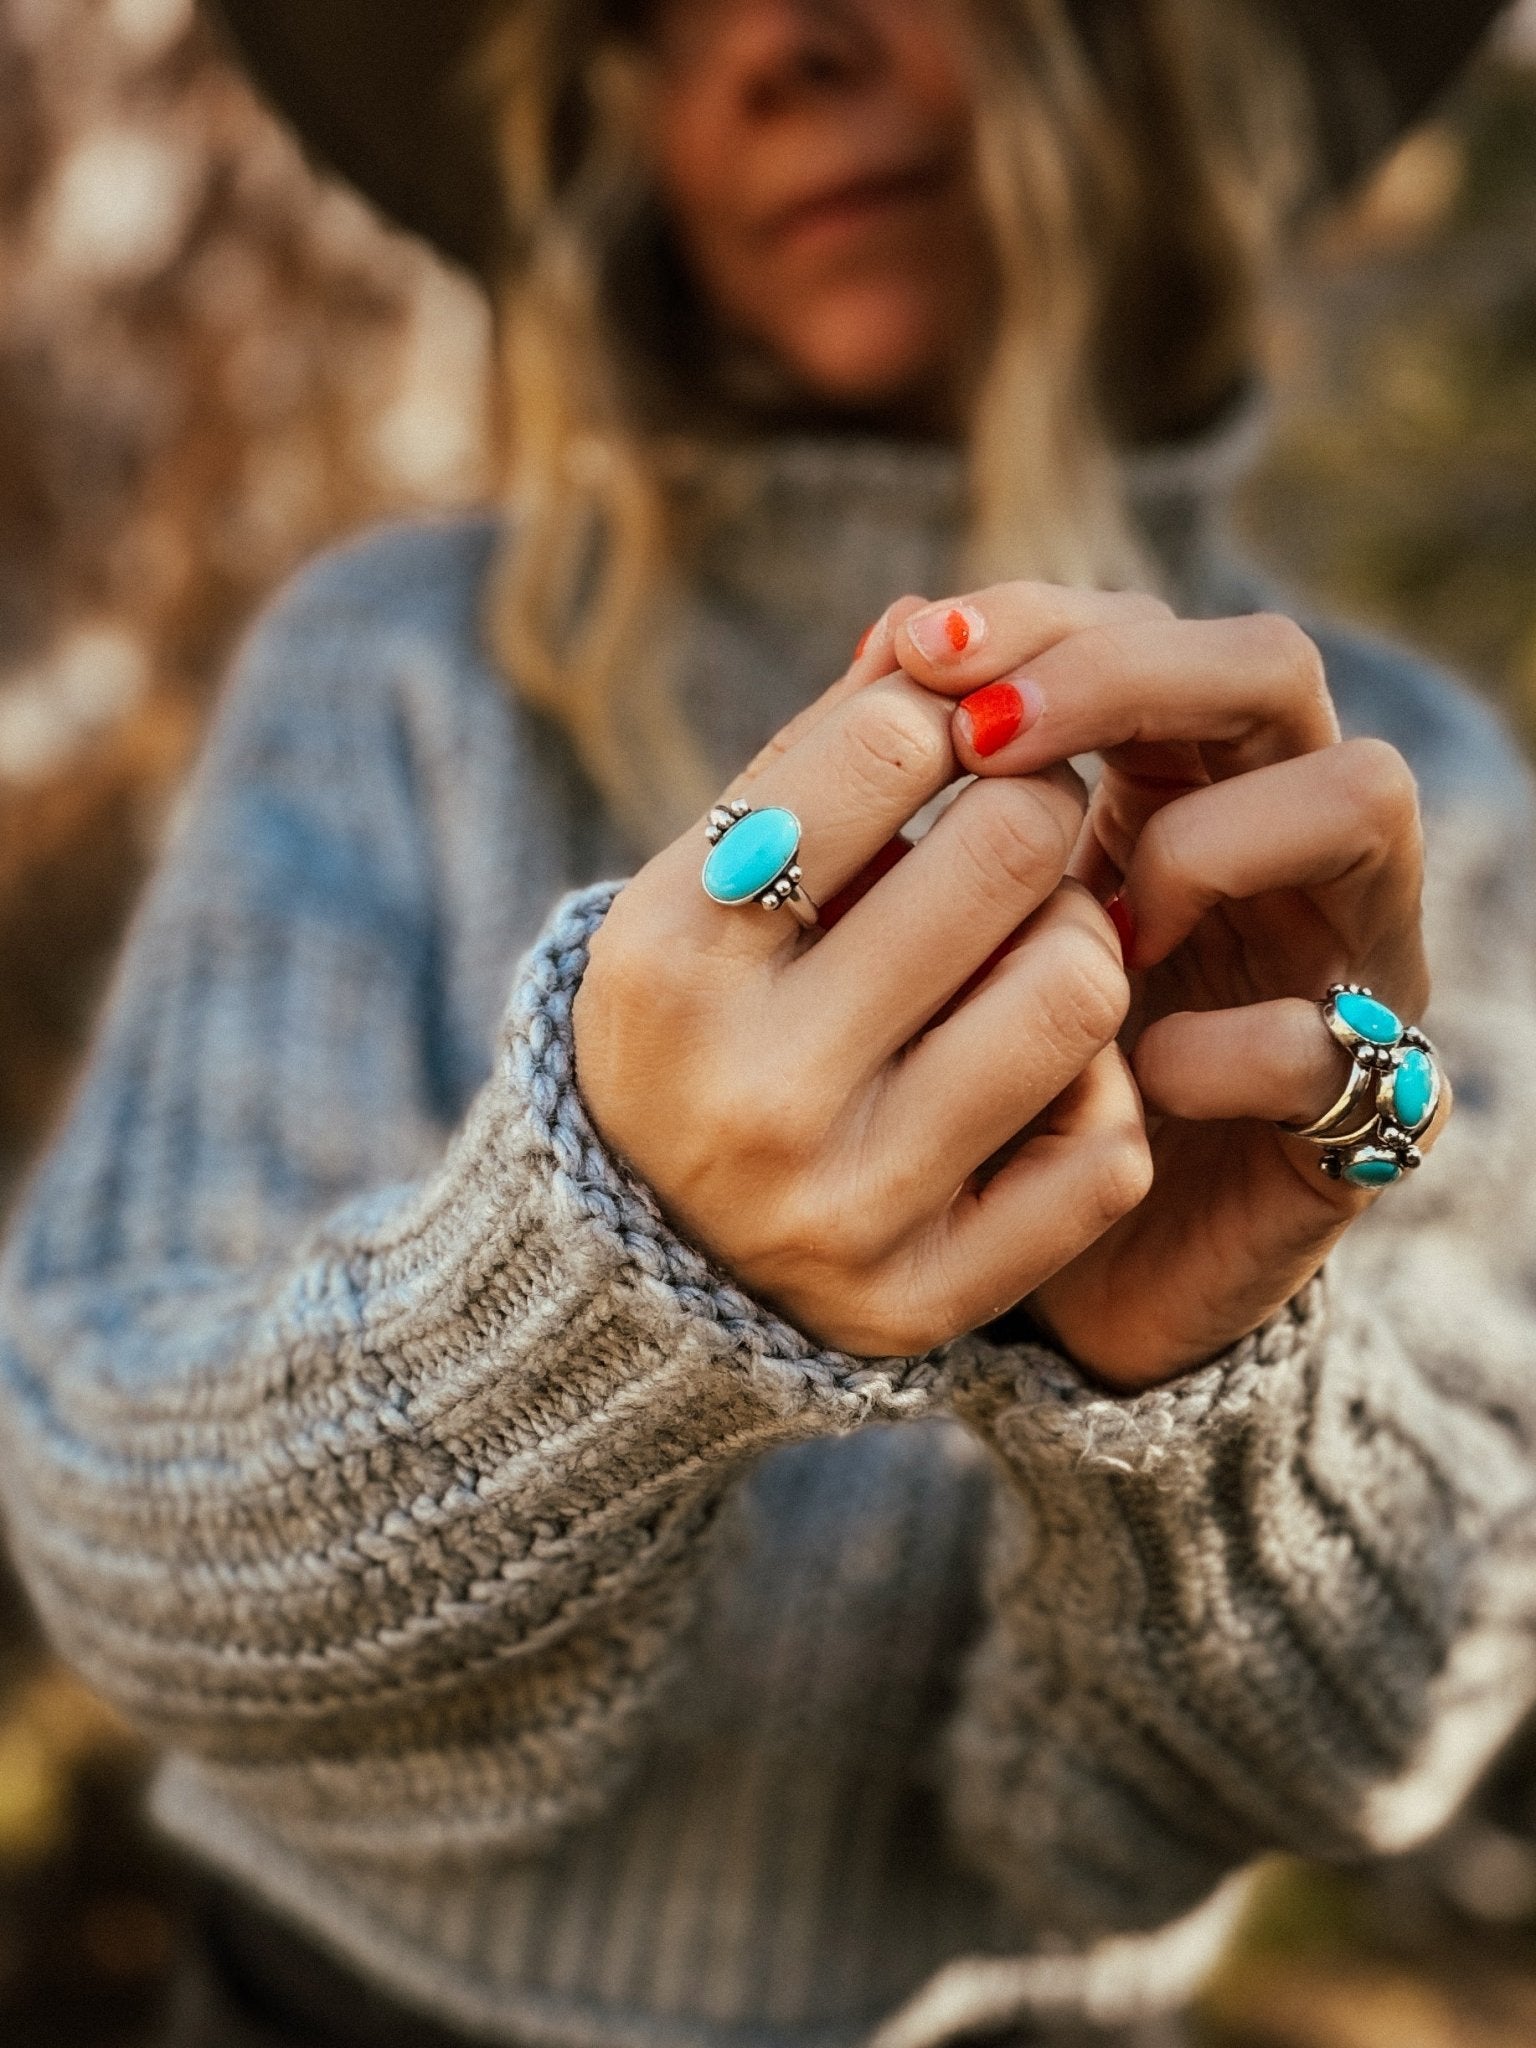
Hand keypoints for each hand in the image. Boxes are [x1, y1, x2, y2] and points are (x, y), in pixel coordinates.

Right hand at [575, 599, 1153, 1356]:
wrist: (639, 1258)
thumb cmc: (698, 1021)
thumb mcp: (704, 883)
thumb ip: (816, 755)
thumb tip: (939, 624)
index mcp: (670, 957)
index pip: (887, 742)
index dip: (947, 715)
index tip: (953, 741)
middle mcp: (750, 1090)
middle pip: (1011, 851)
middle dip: (1034, 809)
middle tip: (1019, 826)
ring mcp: (843, 1208)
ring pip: (1081, 990)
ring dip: (1079, 942)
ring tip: (1030, 953)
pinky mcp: (925, 1300)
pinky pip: (1107, 1148)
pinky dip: (1092, 1095)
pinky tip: (1031, 1086)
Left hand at [895, 585, 1449, 1387]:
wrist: (1037, 1265)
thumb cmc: (973, 1065)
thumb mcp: (933, 923)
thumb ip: (926, 803)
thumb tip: (884, 635)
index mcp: (1172, 784)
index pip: (1151, 626)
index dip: (1047, 618)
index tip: (921, 652)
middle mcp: (1275, 846)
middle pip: (1272, 665)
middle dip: (1127, 677)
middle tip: (988, 739)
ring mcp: (1335, 962)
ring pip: (1361, 794)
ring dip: (1211, 835)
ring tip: (1105, 921)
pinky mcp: (1351, 1107)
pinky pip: (1332, 1038)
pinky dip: (1225, 1046)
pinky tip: (1136, 1079)